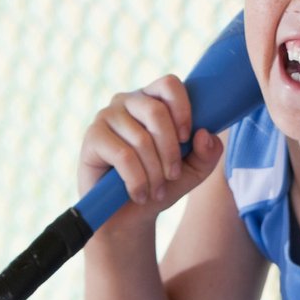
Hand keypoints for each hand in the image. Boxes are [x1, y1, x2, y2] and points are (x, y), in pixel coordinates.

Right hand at [77, 74, 223, 221]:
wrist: (127, 214)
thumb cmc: (160, 185)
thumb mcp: (193, 172)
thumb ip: (208, 153)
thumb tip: (205, 134)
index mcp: (154, 101)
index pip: (169, 84)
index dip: (182, 109)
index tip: (186, 139)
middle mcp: (128, 101)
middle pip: (156, 112)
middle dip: (170, 151)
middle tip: (173, 176)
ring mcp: (107, 116)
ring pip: (141, 138)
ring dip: (155, 173)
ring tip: (156, 191)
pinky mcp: (92, 136)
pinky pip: (123, 155)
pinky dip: (137, 180)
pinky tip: (139, 195)